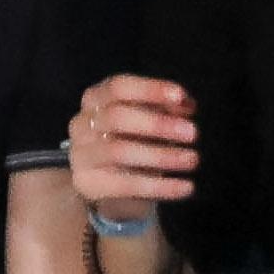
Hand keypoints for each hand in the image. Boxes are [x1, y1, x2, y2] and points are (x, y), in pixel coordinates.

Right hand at [66, 73, 203, 221]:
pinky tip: (186, 186)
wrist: (109, 185)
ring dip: (162, 155)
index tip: (179, 97)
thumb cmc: (132, 141)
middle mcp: (82, 123)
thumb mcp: (149, 120)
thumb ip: (167, 108)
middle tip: (193, 132)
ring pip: (120, 150)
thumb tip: (186, 105)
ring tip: (192, 159)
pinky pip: (126, 185)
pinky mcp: (87, 184)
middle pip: (117, 117)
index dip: (149, 90)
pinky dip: (160, 186)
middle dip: (157, 124)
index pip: (119, 87)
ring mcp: (80, 154)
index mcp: (96, 98)